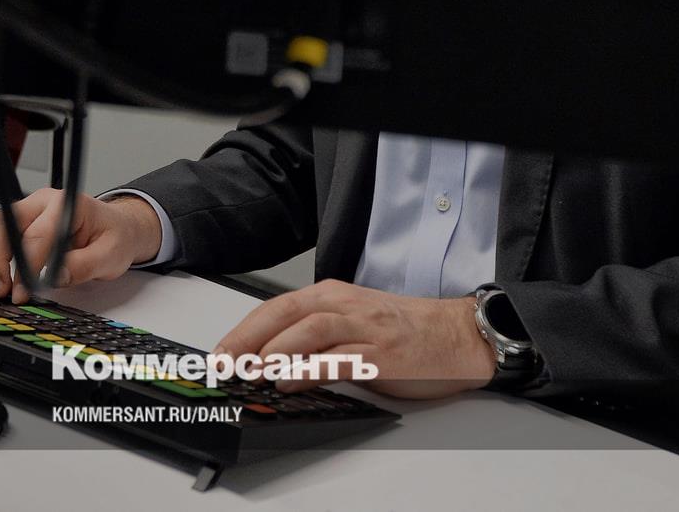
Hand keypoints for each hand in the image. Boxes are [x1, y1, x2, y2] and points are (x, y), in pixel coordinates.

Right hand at [0, 188, 161, 303]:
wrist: (115, 228)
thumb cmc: (114, 237)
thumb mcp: (111, 255)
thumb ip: (84, 266)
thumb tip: (55, 277)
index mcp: (67, 205)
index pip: (38, 234)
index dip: (26, 266)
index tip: (22, 291)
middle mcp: (42, 202)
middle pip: (4, 224)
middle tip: (3, 291)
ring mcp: (27, 209)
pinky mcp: (17, 221)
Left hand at [214, 280, 496, 398]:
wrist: (459, 334)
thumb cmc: (407, 330)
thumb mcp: (354, 327)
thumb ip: (315, 342)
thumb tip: (272, 365)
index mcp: (335, 296)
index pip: (278, 307)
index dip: (243, 330)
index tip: (219, 353)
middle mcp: (346, 306)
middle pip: (285, 313)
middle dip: (246, 339)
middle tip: (221, 363)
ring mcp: (364, 328)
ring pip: (310, 329)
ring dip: (275, 350)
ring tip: (249, 371)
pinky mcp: (382, 353)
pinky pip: (340, 358)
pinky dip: (311, 368)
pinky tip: (290, 380)